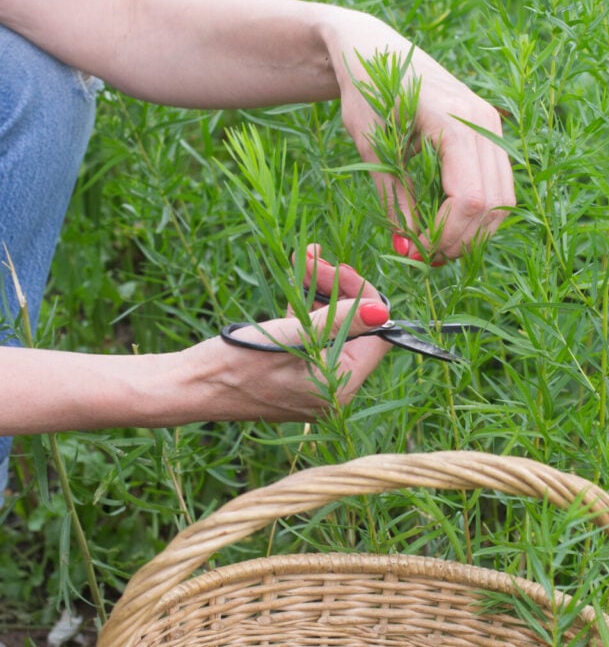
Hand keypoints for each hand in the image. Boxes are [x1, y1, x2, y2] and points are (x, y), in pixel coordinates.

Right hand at [183, 247, 390, 421]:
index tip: (336, 269)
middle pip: (355, 327)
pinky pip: (312, 335)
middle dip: (337, 288)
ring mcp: (314, 382)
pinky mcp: (295, 373)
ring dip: (321, 290)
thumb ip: (337, 321)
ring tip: (302, 259)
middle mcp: (334, 389)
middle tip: (313, 258)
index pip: (377, 335)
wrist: (188, 386)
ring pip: (333, 326)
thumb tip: (382, 311)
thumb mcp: (291, 335)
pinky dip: (305, 307)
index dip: (362, 297)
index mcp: (341, 386)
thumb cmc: (236, 362)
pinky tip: (297, 277)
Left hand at [324, 12, 515, 261]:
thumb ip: (394, 198)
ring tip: (438, 242)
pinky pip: (498, 182)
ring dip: (476, 229)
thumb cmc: (365, 91)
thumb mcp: (372, 147)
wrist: (372, 47)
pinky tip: (449, 220)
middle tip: (429, 255)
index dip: (447, 235)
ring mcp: (492, 123)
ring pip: (504, 197)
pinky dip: (480, 210)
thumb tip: (407, 248)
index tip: (418, 251)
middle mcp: (483, 120)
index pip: (469, 198)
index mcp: (452, 120)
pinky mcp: (489, 129)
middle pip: (495, 203)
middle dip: (464, 239)